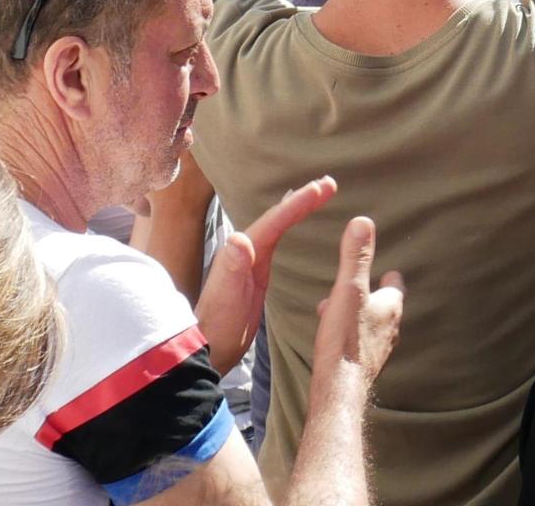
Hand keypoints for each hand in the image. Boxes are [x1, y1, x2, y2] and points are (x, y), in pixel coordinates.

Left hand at [197, 176, 335, 373]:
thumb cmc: (218, 327)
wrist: (206, 350)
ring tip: (317, 195)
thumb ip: (233, 269)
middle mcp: (244, 252)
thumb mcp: (227, 299)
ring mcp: (249, 263)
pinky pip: (274, 240)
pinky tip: (293, 226)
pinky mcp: (254, 275)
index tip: (324, 188)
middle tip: (328, 184)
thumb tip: (239, 238)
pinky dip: (288, 226)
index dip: (299, 203)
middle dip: (301, 199)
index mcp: (241, 254)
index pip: (274, 221)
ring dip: (296, 208)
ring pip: (275, 226)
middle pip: (276, 218)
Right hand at [309, 215, 404, 384]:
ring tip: (333, 310)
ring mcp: (379, 350)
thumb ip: (355, 256)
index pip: (396, 285)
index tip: (383, 270)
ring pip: (368, 325)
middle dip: (367, 295)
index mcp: (392, 307)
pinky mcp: (363, 366)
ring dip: (354, 315)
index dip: (388, 276)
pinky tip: (331, 338)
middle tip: (352, 288)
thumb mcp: (348, 290)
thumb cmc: (346, 338)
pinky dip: (347, 334)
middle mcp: (391, 329)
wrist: (339, 388)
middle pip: (383, 306)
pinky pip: (357, 343)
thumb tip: (363, 221)